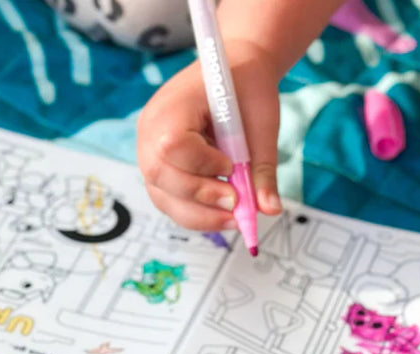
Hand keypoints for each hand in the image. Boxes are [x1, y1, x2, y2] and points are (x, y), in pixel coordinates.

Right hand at [137, 40, 282, 231]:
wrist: (236, 71)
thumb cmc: (247, 88)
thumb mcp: (261, 124)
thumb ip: (262, 168)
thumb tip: (270, 210)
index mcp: (171, 105)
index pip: (172, 145)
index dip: (202, 165)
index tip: (231, 167)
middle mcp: (150, 131)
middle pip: (161, 177)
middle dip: (200, 199)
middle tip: (237, 205)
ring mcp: (149, 153)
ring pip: (164, 198)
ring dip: (200, 215)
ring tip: (235, 216)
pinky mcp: (159, 171)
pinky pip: (170, 201)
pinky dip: (196, 213)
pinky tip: (222, 212)